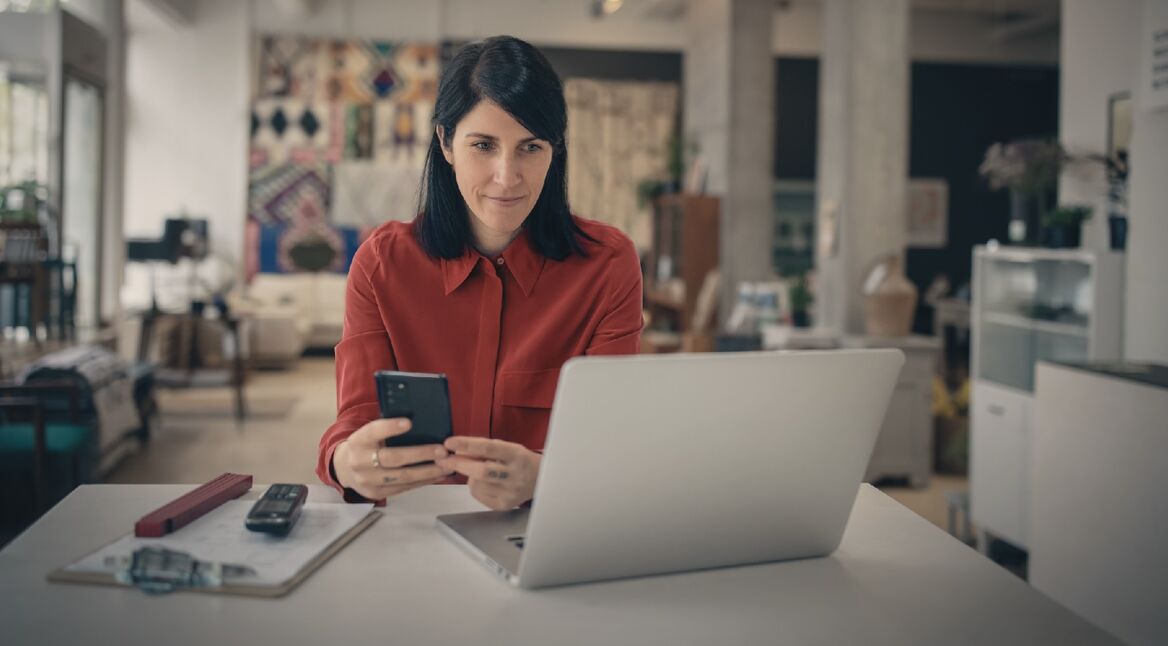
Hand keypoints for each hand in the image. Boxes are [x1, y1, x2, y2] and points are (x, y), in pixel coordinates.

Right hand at [333, 418, 452, 500]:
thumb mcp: (369, 434)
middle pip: (393, 458)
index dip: (390, 427)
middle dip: (421, 454)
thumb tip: (419, 422)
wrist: (344, 468)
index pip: (373, 431)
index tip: (409, 422)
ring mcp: (367, 480)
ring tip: (446, 465)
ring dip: (428, 471)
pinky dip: (423, 481)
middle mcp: (360, 461)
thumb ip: (387, 429)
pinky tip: (437, 475)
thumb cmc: (365, 446)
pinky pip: (404, 488)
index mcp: (358, 440)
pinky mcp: (376, 493)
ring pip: (402, 477)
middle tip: (442, 450)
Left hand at [436, 437, 540, 510]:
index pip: (488, 448)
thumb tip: (456, 451)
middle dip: (459, 464)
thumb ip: (484, 449)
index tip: (450, 443)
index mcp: (517, 455)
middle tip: (444, 459)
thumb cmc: (519, 461)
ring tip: (478, 470)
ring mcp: (510, 492)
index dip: (467, 445)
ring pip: (476, 484)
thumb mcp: (506, 448)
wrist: (540, 480)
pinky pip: (478, 495)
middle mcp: (515, 474)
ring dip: (469, 475)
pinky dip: (475, 486)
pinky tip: (484, 482)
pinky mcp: (504, 505)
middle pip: (480, 471)